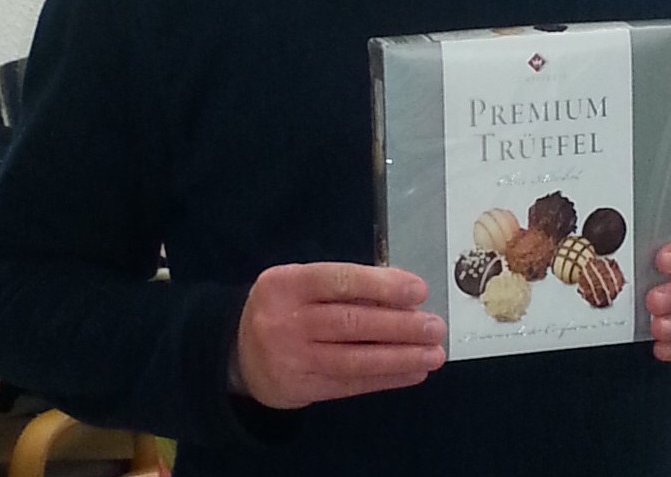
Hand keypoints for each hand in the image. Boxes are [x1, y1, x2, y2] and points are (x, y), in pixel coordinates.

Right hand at [234, 262, 446, 408]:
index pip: (340, 280)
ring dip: (400, 357)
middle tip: (435, 326)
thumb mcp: (299, 283)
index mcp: (288, 283)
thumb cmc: (282, 306)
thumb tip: (399, 290)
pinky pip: (351, 384)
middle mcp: (288, 321)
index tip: (418, 290)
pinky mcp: (302, 389)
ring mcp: (294, 359)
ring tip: (433, 353)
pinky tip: (412, 371)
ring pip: (355, 358)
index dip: (381, 285)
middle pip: (352, 322)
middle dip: (400, 325)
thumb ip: (340, 285)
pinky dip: (385, 378)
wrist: (235, 352)